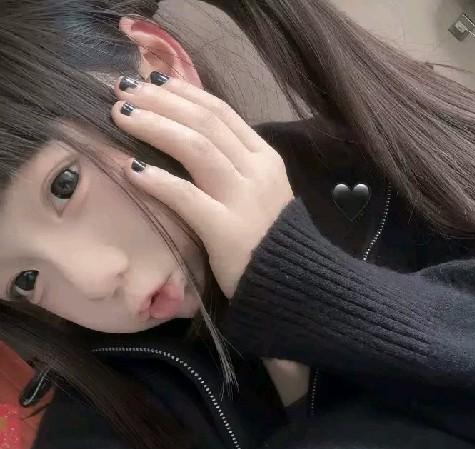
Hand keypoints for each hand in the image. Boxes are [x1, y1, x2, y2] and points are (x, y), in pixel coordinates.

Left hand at [112, 75, 293, 298]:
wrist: (290, 280)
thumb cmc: (268, 235)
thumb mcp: (259, 189)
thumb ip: (234, 163)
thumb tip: (191, 136)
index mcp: (265, 157)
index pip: (221, 111)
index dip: (183, 92)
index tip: (151, 80)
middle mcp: (256, 169)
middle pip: (204, 122)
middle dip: (162, 101)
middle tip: (123, 89)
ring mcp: (243, 198)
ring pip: (197, 148)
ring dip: (155, 127)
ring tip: (120, 116)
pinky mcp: (226, 229)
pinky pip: (187, 197)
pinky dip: (158, 180)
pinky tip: (131, 170)